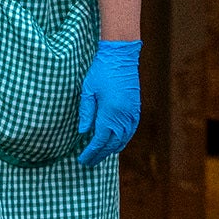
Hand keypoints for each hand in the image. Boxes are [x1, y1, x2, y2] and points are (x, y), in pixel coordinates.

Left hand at [74, 39, 142, 167]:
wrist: (121, 56)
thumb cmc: (101, 71)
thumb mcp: (88, 91)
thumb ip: (86, 112)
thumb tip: (84, 132)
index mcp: (110, 113)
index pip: (100, 140)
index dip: (92, 152)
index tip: (83, 160)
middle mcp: (123, 117)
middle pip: (112, 144)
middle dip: (100, 155)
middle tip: (89, 162)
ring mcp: (132, 114)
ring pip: (123, 140)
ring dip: (111, 150)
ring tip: (100, 155)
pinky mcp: (136, 109)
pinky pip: (130, 131)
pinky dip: (122, 141)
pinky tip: (115, 143)